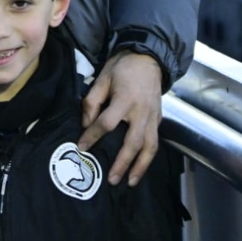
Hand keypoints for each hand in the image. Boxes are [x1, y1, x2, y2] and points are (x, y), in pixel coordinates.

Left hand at [77, 51, 162, 185]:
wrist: (149, 59)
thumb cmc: (122, 68)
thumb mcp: (102, 79)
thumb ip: (92, 102)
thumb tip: (85, 124)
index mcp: (125, 99)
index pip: (107, 123)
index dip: (92, 136)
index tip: (82, 147)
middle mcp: (142, 112)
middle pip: (133, 142)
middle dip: (123, 163)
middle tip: (111, 179)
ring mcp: (153, 117)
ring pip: (150, 147)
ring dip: (141, 167)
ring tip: (130, 182)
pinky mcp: (159, 120)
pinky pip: (155, 142)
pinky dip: (148, 157)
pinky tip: (139, 167)